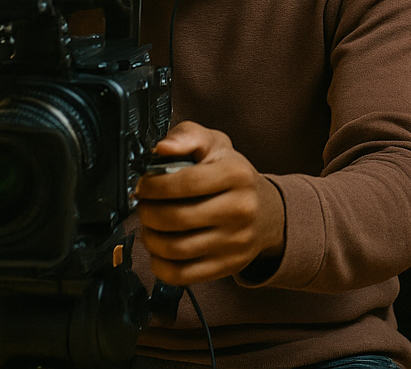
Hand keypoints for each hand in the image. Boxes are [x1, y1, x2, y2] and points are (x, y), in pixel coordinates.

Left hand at [135, 121, 285, 284]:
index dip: (154, 186)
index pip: (185, 183)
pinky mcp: (227, 267)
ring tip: (148, 226)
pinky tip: (158, 249)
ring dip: (150, 238)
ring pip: (176, 249)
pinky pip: (182, 275)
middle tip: (143, 206)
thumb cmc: (232, 175)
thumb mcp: (215, 145)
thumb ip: (187, 136)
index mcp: (236, 174)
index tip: (143, 185)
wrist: (267, 212)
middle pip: (177, 218)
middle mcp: (240, 209)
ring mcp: (235, 242)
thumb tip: (163, 148)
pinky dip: (160, 264)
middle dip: (148, 213)